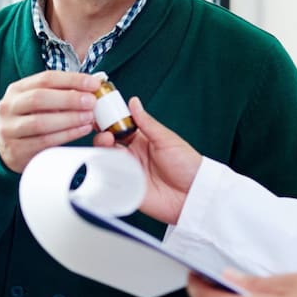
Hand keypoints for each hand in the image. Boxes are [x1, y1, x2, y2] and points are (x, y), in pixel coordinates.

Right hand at [0, 71, 102, 173]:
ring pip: (40, 122)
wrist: (9, 148)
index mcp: (16, 89)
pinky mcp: (16, 150)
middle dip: (69, 99)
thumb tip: (92, 87)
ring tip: (89, 117)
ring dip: (69, 119)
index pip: (45, 78)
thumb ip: (62, 93)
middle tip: (91, 102)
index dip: (72, 80)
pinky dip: (66, 135)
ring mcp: (9, 129)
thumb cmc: (31, 120)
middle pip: (39, 98)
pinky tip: (81, 130)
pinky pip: (44, 142)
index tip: (93, 84)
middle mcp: (8, 107)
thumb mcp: (41, 102)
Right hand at [92, 97, 202, 223]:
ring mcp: (128, 173)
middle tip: (106, 134)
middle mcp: (132, 156)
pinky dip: (104, 173)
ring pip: (106, 161)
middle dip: (103, 136)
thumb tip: (134, 102)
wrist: (194, 194)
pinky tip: (105, 165)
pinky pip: (110, 181)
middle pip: (108, 144)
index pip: (120, 128)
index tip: (103, 113)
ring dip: (102, 152)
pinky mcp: (127, 190)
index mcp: (141, 141)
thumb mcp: (166, 139)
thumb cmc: (187, 165)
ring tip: (107, 146)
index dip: (110, 121)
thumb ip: (147, 123)